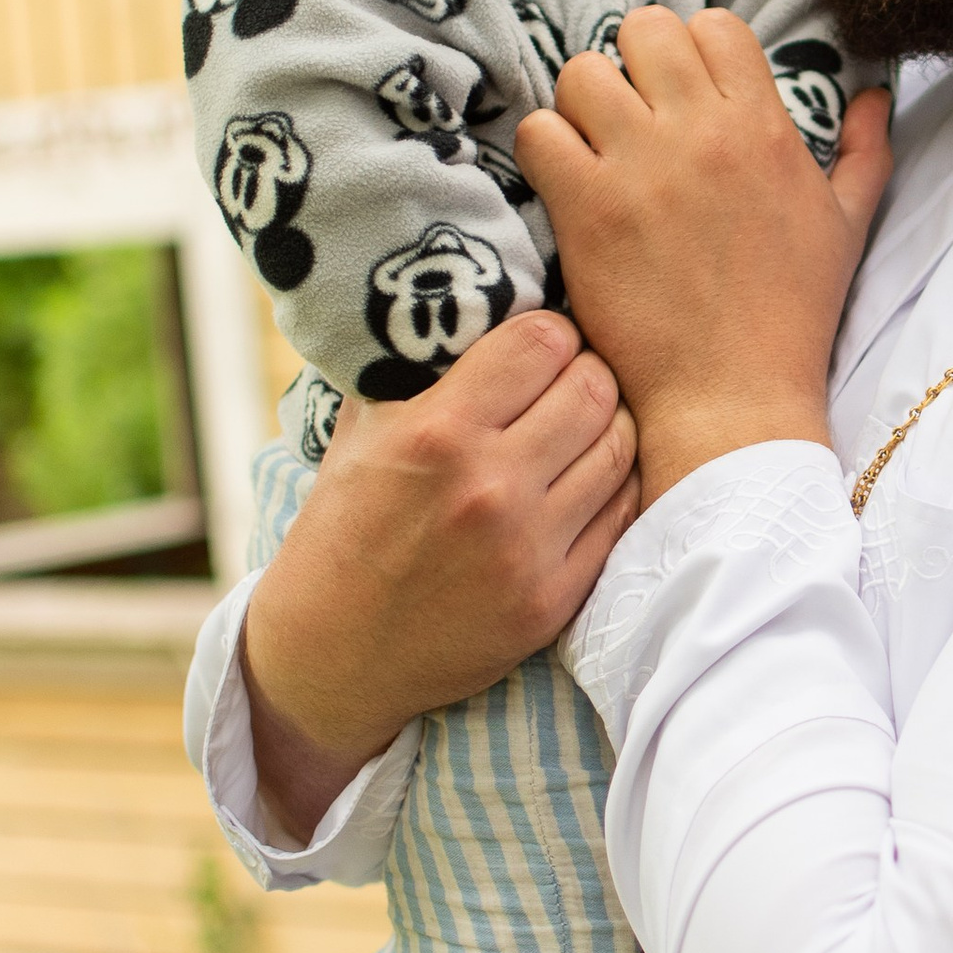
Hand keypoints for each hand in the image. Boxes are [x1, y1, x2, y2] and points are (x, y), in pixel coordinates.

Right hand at [239, 312, 638, 839]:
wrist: (331, 655)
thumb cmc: (344, 528)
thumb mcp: (362, 431)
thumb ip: (420, 368)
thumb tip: (480, 298)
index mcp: (436, 433)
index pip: (544, 340)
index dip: (548, 334)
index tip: (537, 347)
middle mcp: (489, 487)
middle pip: (594, 385)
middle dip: (583, 373)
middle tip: (565, 383)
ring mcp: (527, 549)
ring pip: (619, 446)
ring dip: (606, 426)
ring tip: (578, 429)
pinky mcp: (552, 599)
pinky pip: (621, 514)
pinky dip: (610, 487)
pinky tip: (583, 481)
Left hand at [514, 9, 891, 504]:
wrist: (734, 396)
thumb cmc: (791, 315)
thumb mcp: (846, 226)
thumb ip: (866, 151)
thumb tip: (875, 93)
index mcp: (763, 127)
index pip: (714, 25)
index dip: (690, 49)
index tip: (681, 93)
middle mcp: (703, 133)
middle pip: (643, 30)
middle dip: (631, 64)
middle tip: (630, 115)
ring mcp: (641, 166)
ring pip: (582, 73)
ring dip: (581, 105)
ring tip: (592, 148)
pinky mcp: (588, 207)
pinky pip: (539, 133)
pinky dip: (543, 149)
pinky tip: (564, 184)